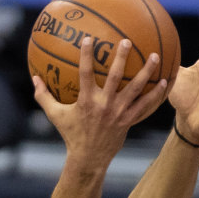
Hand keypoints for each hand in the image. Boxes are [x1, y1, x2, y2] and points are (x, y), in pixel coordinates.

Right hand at [32, 36, 169, 167]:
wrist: (88, 158)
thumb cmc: (71, 134)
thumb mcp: (55, 116)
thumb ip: (44, 96)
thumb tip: (34, 78)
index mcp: (86, 101)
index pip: (85, 73)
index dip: (86, 56)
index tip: (89, 39)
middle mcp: (104, 105)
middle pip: (116, 77)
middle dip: (122, 58)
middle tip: (127, 41)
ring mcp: (118, 112)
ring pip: (135, 89)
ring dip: (146, 72)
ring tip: (155, 56)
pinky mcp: (128, 120)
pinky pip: (145, 105)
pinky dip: (155, 94)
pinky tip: (165, 82)